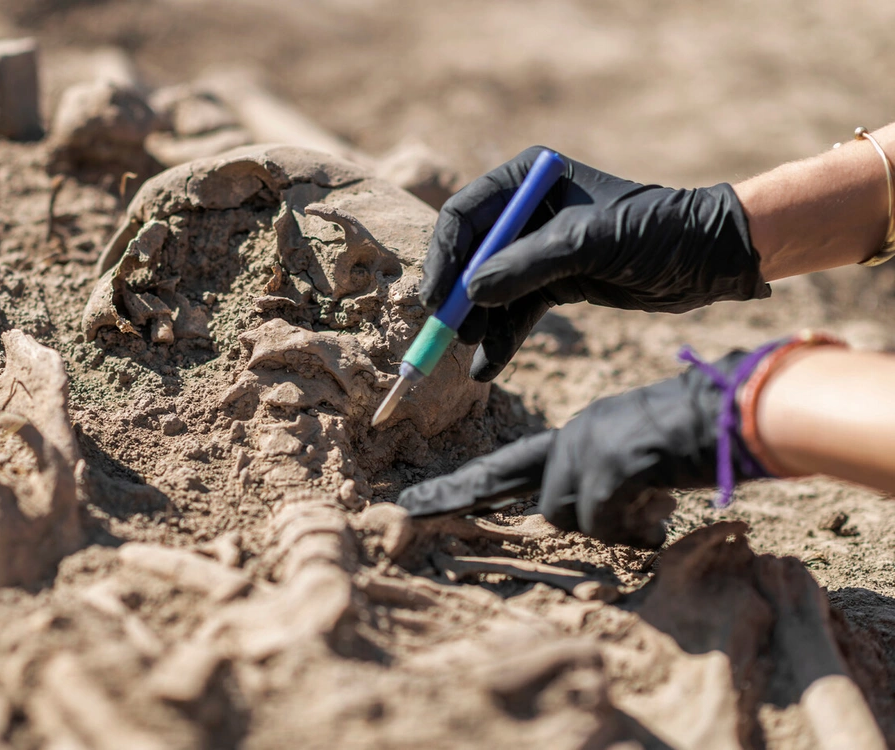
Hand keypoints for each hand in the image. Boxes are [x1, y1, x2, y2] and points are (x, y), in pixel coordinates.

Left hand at [398, 350, 760, 546]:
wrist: (744, 408)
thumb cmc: (706, 435)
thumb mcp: (643, 461)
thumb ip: (608, 487)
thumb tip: (593, 518)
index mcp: (580, 432)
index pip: (508, 465)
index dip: (466, 488)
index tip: (421, 502)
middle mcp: (575, 434)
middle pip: (508, 480)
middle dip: (455, 498)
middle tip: (406, 510)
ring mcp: (589, 446)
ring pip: (565, 515)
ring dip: (608, 526)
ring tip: (652, 506)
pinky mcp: (610, 463)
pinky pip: (600, 520)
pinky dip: (633, 530)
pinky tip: (662, 514)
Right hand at [421, 146, 769, 379]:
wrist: (711, 259)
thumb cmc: (656, 232)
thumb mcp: (588, 244)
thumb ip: (526, 266)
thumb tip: (471, 294)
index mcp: (529, 180)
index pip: (466, 215)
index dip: (445, 256)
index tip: (437, 297)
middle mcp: (527, 212)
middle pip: (470, 255)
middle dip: (458, 295)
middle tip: (447, 332)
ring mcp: (539, 249)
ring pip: (490, 289)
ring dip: (478, 322)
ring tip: (471, 352)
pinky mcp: (555, 282)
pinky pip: (516, 312)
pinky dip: (502, 339)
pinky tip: (487, 367)